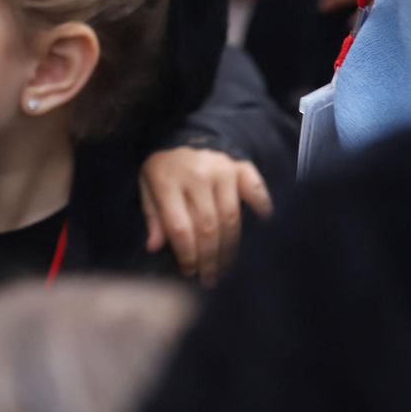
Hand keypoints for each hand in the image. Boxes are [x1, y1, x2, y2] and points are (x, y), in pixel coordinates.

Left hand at [139, 147, 272, 287]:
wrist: (185, 132)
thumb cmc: (165, 167)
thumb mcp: (147, 186)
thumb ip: (152, 215)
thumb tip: (154, 247)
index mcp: (168, 181)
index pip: (179, 227)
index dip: (186, 254)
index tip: (189, 272)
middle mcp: (198, 176)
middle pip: (207, 227)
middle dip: (209, 258)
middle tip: (211, 279)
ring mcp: (223, 170)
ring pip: (231, 218)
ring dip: (230, 248)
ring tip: (227, 268)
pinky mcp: (242, 167)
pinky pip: (257, 192)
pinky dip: (262, 211)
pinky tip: (263, 230)